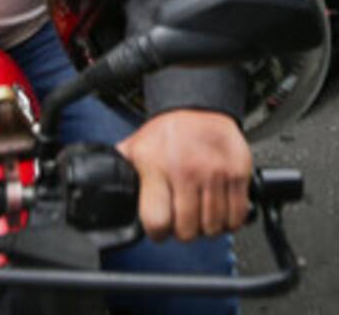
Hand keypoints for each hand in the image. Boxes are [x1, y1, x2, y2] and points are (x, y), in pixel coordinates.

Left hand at [117, 109, 251, 241]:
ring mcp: (216, 171)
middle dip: (184, 232)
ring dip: (207, 228)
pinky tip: (221, 211)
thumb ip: (121, 170)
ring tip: (202, 216)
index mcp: (158, 167)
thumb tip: (99, 186)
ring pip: (213, 226)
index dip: (158, 234)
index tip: (161, 229)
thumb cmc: (169, 129)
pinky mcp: (238, 170)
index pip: (158, 223)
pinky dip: (230, 220)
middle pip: (187, 230)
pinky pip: (237, 213)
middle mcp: (188, 170)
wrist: (202, 103)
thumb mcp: (137, 146)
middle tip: (183, 221)